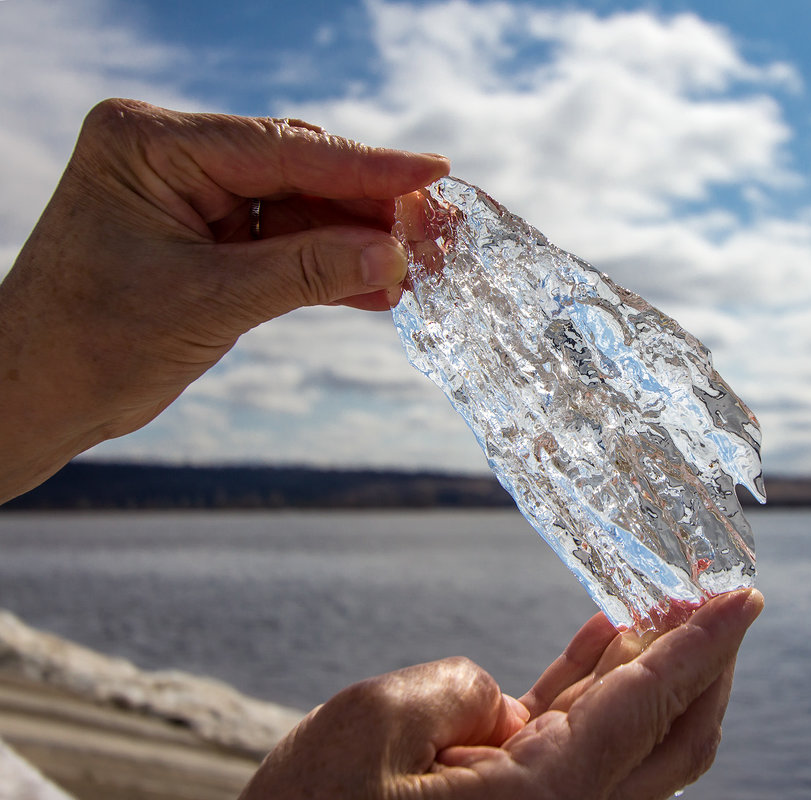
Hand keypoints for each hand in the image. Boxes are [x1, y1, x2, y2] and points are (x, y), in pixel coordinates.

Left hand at [0, 99, 448, 501]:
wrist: (36, 395)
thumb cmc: (89, 343)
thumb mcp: (205, 303)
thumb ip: (304, 272)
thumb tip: (393, 252)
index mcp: (149, 145)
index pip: (279, 149)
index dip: (364, 166)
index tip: (432, 172)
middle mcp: (173, 157)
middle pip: (300, 172)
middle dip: (372, 207)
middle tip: (441, 230)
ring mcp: (193, 197)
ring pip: (302, 209)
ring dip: (360, 240)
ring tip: (425, 263)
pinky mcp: (210, 237)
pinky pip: (286, 243)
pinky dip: (330, 266)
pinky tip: (382, 285)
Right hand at [240, 588, 763, 799]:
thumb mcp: (376, 726)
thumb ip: (459, 691)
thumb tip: (500, 705)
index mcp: (549, 798)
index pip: (651, 704)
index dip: (704, 645)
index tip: (745, 599)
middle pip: (671, 735)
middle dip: (704, 665)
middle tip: (722, 600)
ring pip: (630, 737)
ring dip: (651, 669)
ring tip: (666, 603)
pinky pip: (577, 740)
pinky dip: (594, 686)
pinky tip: (602, 638)